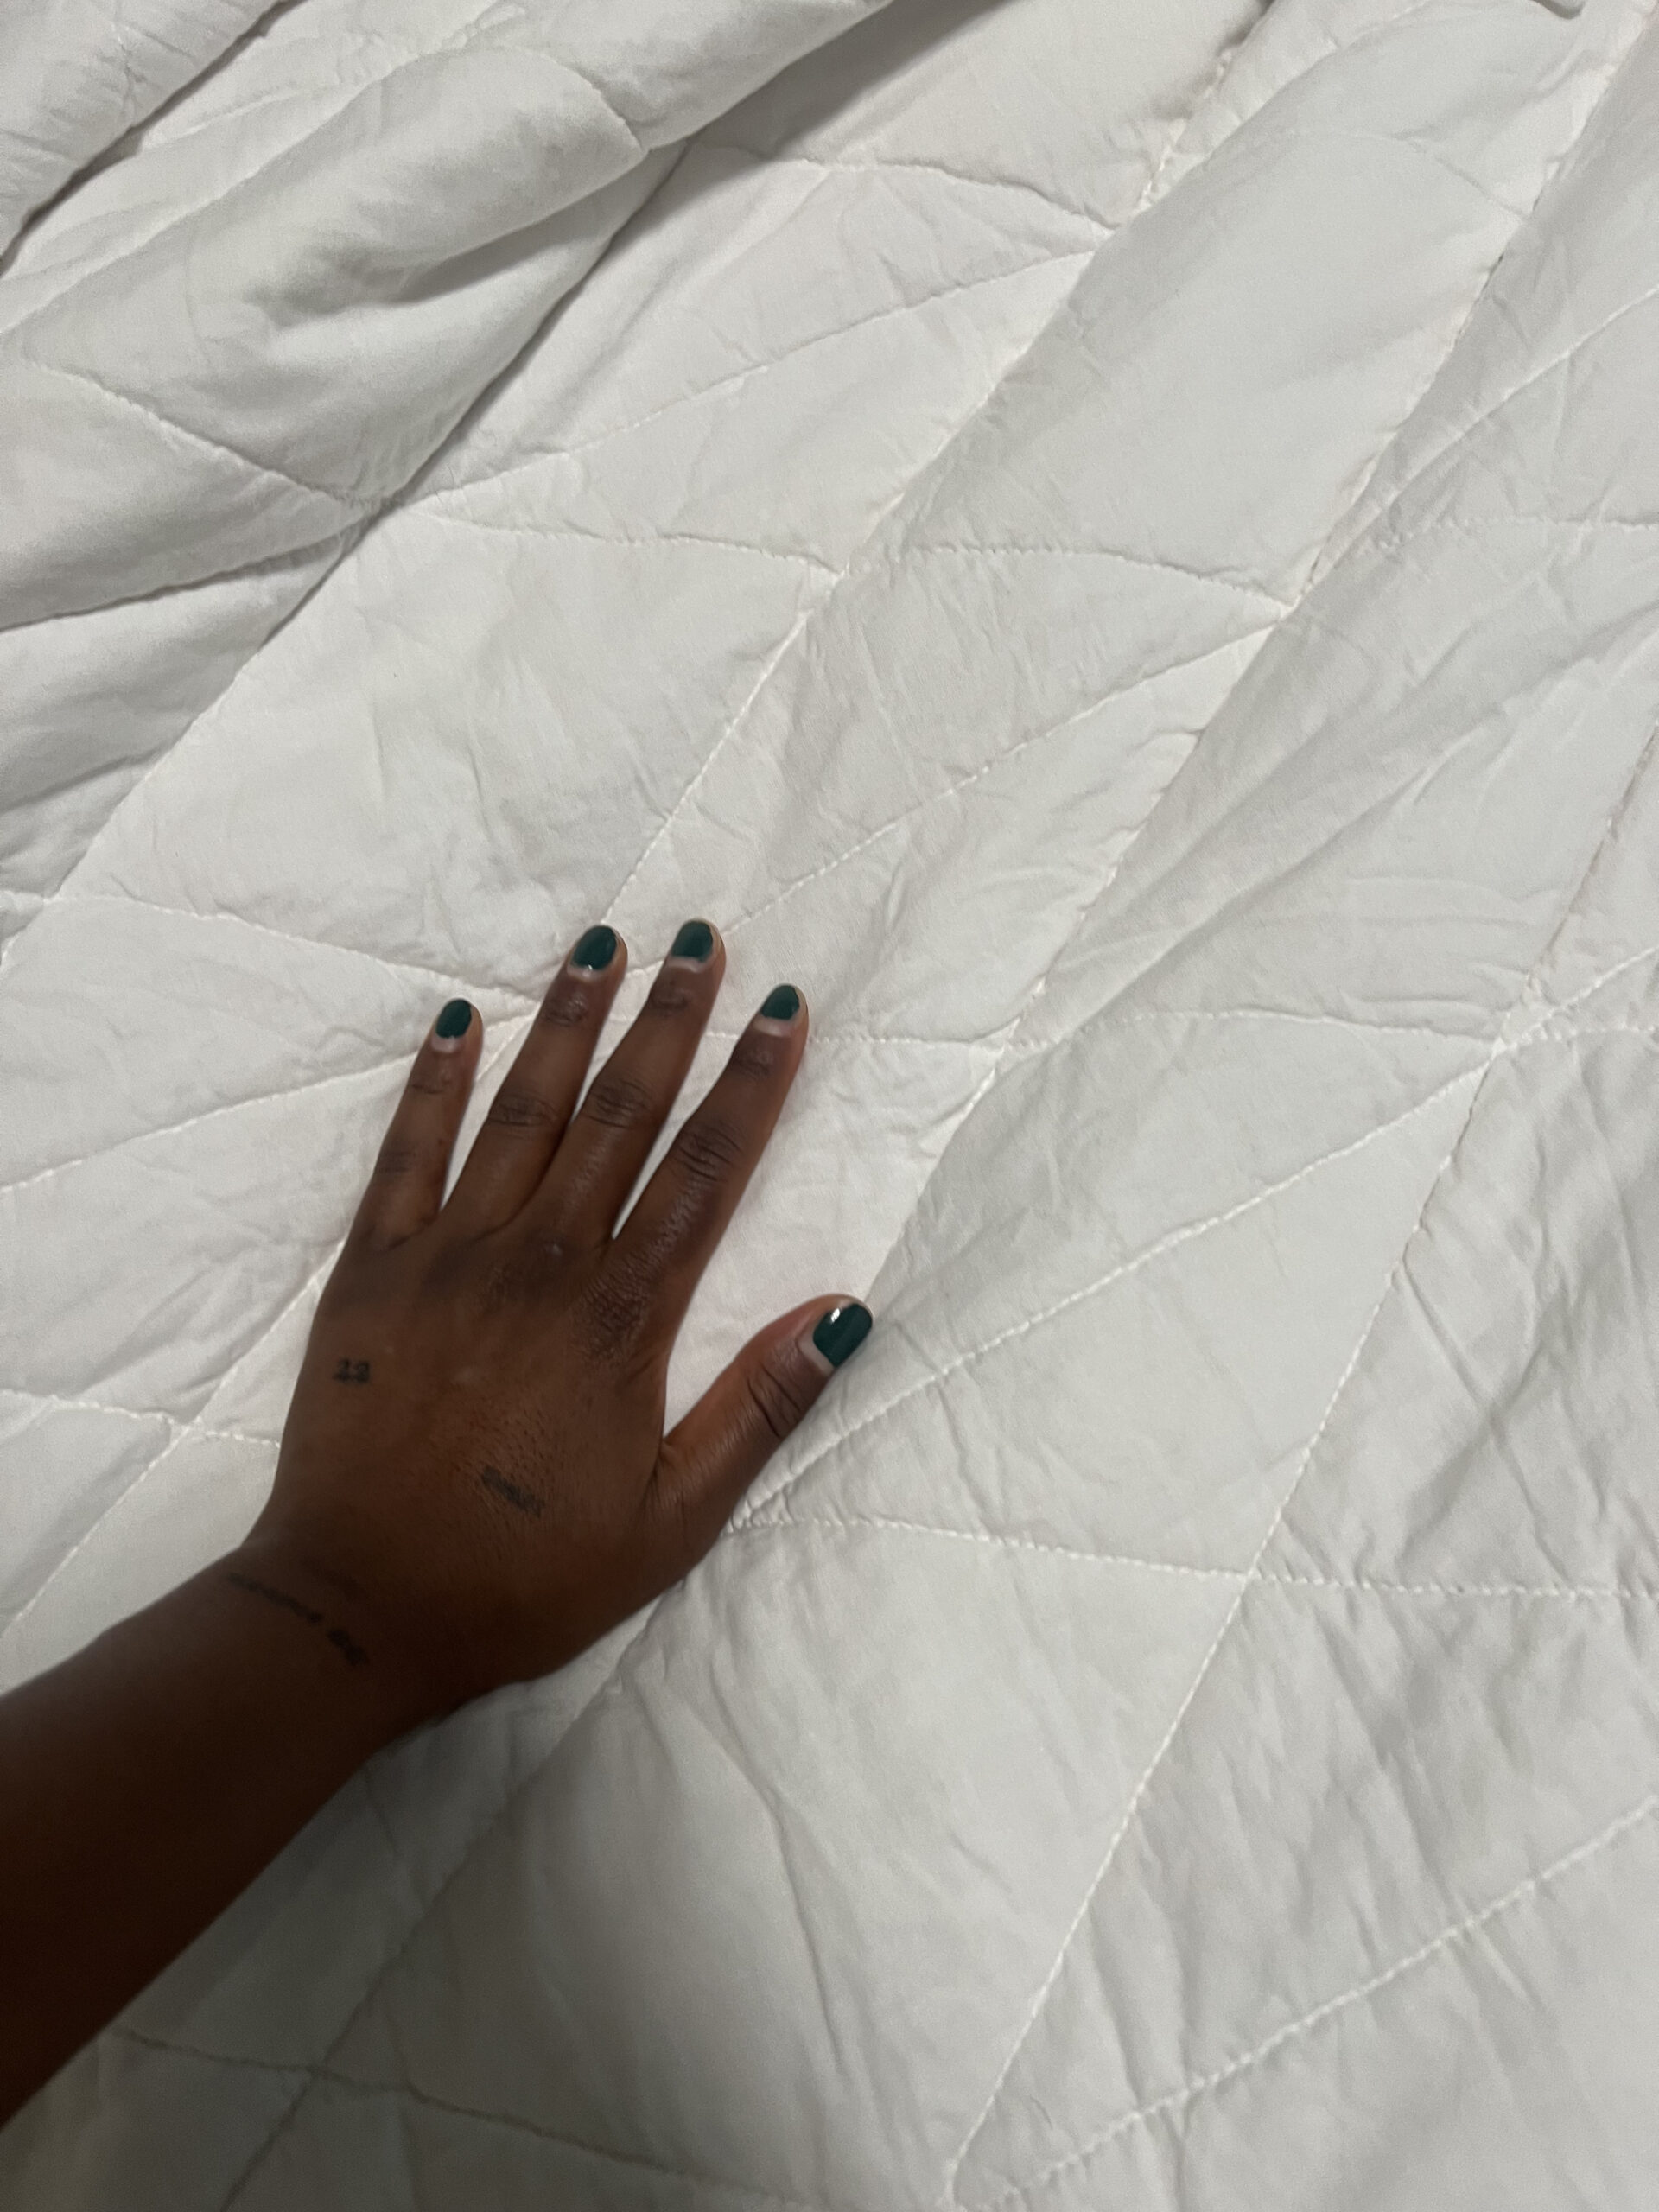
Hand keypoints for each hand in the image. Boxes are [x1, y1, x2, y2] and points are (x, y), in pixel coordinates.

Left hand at [234, 918, 870, 1728]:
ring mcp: (448, 1255)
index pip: (705, 1172)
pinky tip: (458, 1020)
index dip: (750, 1084)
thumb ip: (758, 1408)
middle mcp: (541, 1262)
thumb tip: (845, 1310)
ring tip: (603, 944)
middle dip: (668, 1019)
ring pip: (523, 1112)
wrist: (359, 1607)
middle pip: (621, 1115)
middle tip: (700, 939)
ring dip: (567, 1022)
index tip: (782, 1008)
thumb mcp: (673, 1519)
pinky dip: (433, 1082)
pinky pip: (406, 1152)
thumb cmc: (526, 1576)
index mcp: (622, 1318)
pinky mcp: (371, 1269)